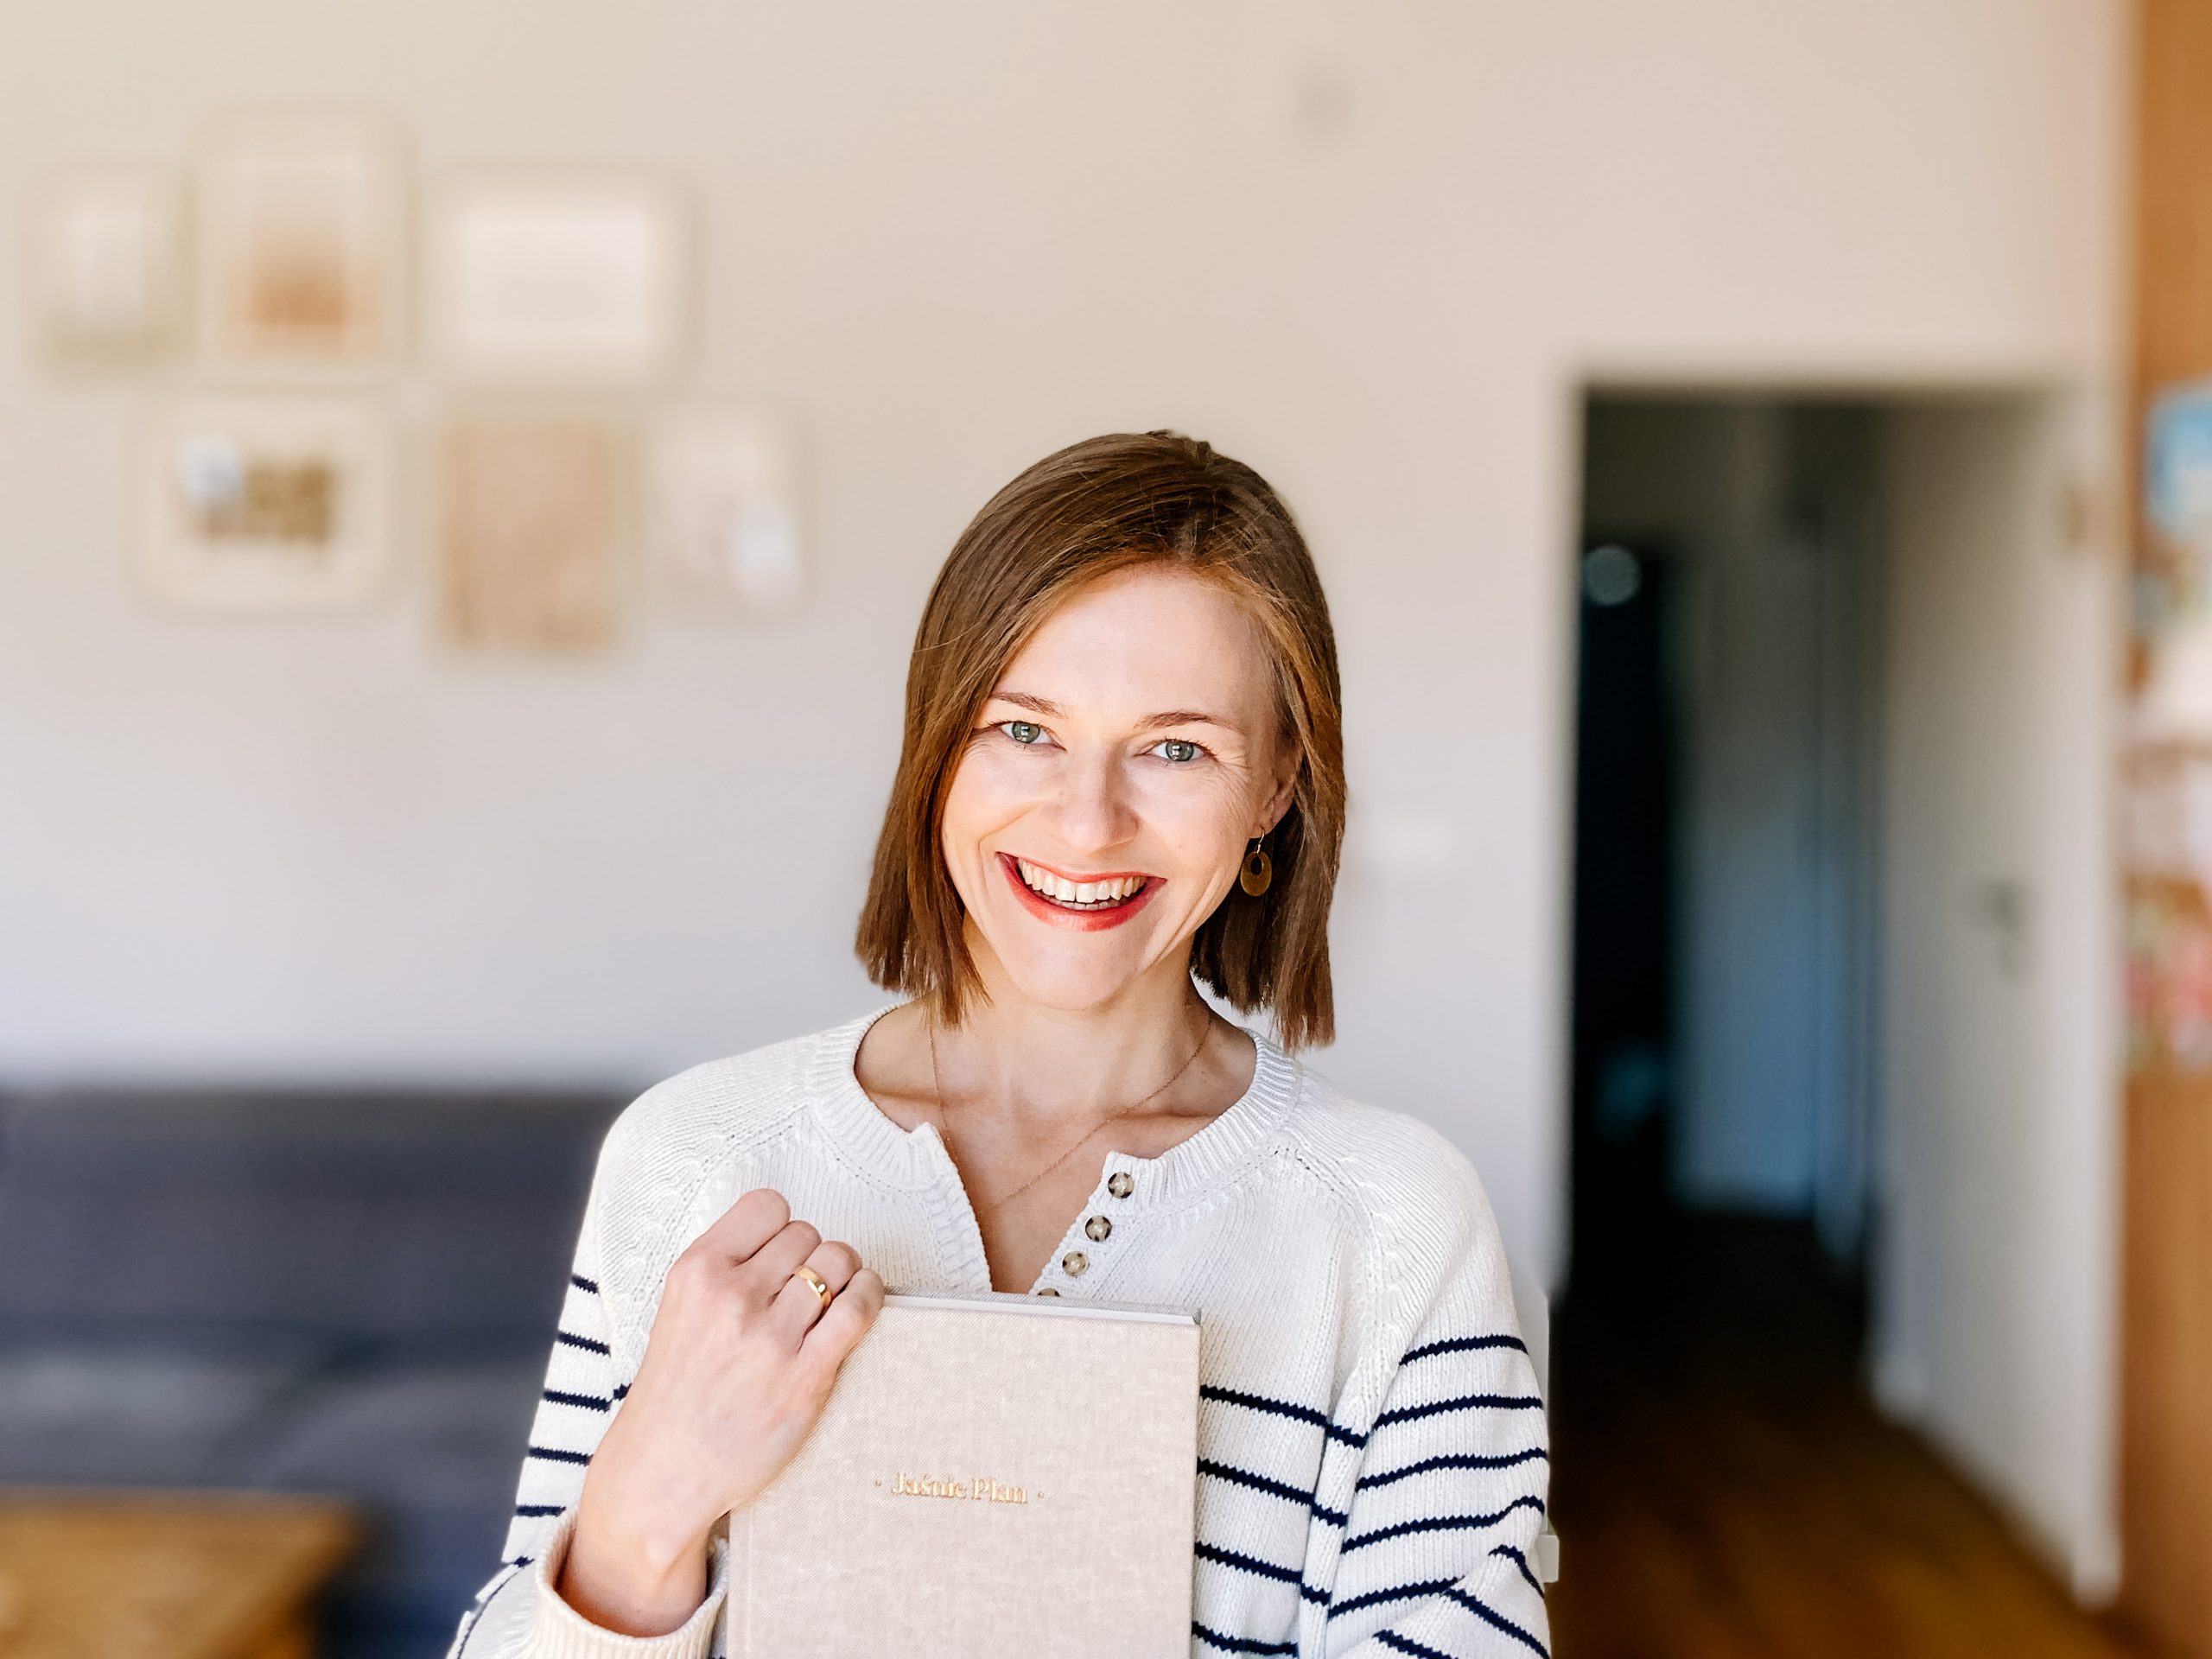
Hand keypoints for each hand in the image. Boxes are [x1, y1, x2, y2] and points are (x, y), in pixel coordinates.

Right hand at [558, 1188, 884, 1635]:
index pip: (767, 1204)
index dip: (782, 1227)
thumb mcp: (679, 1306)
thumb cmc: (677, 1391)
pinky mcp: (806, 1376)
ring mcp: (771, 1336)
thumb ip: (725, 1266)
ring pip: (839, 1261)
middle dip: (811, 1257)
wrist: (664, 1471)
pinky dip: (868, 1296)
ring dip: (843, 1277)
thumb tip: (785, 1233)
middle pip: (809, 1234)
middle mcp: (733, 1296)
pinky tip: (858, 1305)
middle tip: (801, 1292)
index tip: (780, 1253)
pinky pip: (859, 1308)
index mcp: (697, 1270)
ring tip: (830, 1302)